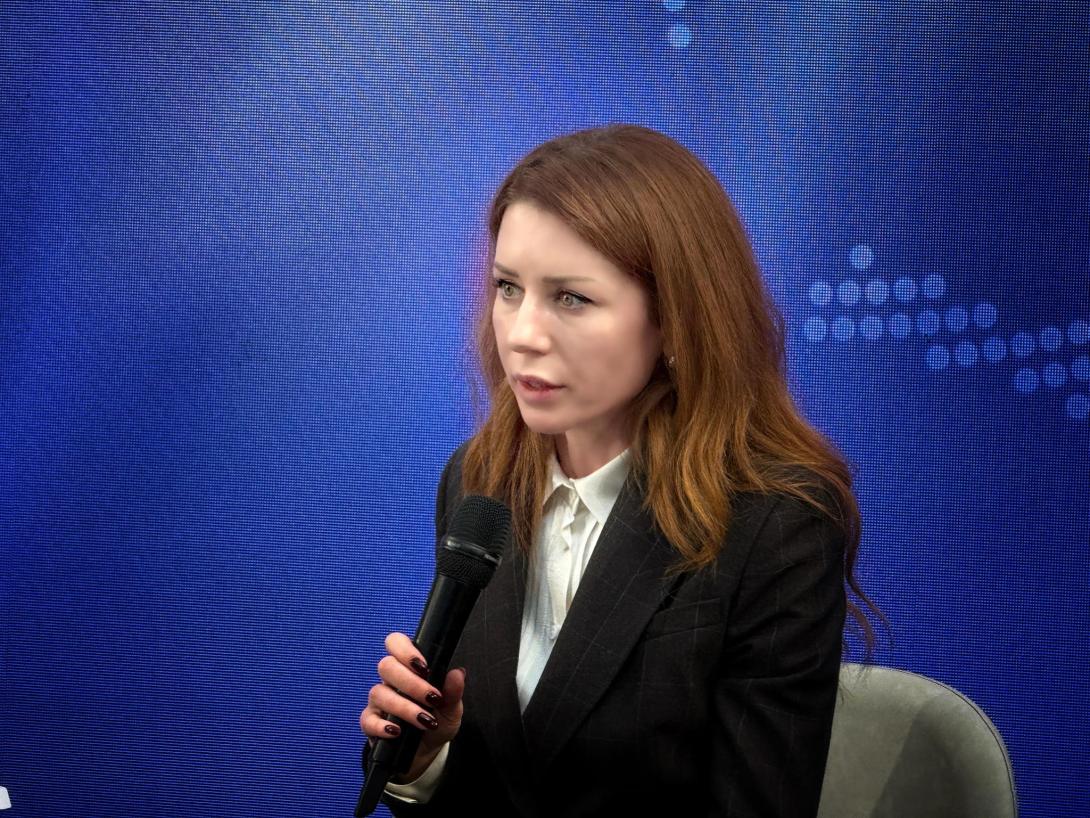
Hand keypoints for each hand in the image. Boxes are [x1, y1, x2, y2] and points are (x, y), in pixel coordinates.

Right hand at [359, 632, 466, 781]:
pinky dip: (382, 726)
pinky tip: (397, 731)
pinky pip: (368, 719)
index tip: (425, 667)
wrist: (427, 751)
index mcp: (408, 669)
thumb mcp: (451, 708)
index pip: (396, 643)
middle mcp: (390, 681)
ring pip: (378, 692)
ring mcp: (379, 701)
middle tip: (432, 698)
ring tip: (425, 721)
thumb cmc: (437, 722)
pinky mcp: (371, 723)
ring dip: (404, 707)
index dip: (405, 650)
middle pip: (386, 666)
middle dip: (411, 682)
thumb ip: (453, 691)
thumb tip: (457, 673)